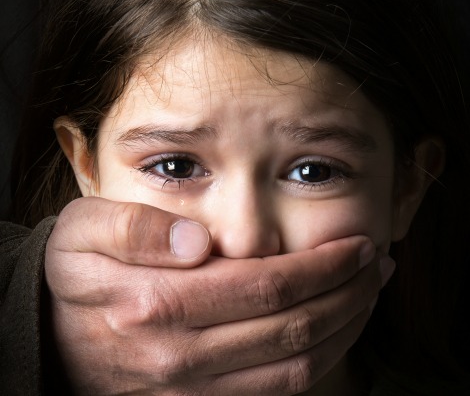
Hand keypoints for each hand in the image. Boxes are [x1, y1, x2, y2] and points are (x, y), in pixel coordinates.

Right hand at [44, 197, 393, 394]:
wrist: (48, 337)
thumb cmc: (74, 277)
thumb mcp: (81, 231)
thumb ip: (133, 228)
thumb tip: (196, 238)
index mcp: (154, 302)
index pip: (266, 286)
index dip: (322, 266)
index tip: (356, 244)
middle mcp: (179, 355)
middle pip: (291, 327)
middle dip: (347, 294)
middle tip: (377, 264)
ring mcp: (191, 388)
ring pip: (294, 367)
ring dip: (343, 328)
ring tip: (370, 293)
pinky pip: (276, 392)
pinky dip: (317, 360)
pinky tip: (334, 329)